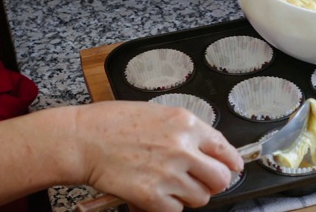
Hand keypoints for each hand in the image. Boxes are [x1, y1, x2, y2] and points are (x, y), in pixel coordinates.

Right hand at [73, 101, 242, 210]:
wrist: (82, 139)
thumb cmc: (113, 122)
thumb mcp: (158, 114)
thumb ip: (185, 131)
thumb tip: (207, 148)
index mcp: (186, 124)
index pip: (224, 148)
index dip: (231, 162)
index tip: (233, 168)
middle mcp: (182, 148)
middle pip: (220, 178)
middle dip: (213, 182)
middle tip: (200, 180)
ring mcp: (168, 173)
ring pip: (201, 197)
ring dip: (189, 194)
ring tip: (171, 185)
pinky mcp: (152, 196)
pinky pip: (175, 210)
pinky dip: (168, 206)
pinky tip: (155, 193)